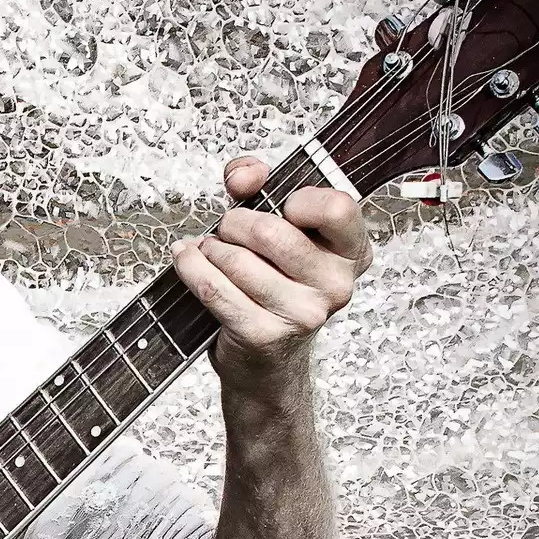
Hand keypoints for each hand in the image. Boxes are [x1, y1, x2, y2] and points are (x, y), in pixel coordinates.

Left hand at [169, 157, 371, 385]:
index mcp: (351, 253)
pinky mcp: (263, 335)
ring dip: (211, 249)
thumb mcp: (280, 231)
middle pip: (272, 232)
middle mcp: (336, 285)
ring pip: (236, 260)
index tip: (282, 205)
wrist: (267, 362)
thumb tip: (244, 175)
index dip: (299, 199)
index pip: (337, 208)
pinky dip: (191, 268)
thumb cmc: (274, 287)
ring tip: (212, 253)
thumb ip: (261, 186)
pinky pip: (214, 289)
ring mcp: (302, 314)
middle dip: (236, 223)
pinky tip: (187, 260)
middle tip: (228, 230)